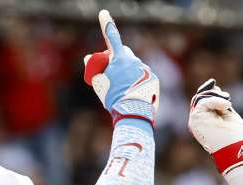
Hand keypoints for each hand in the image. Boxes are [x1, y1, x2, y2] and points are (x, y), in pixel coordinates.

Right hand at [82, 10, 158, 125]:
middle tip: (111, 74)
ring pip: (134, 65)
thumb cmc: (113, 98)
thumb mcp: (98, 83)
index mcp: (119, 58)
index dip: (106, 24)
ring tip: (124, 90)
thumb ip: (93, 67)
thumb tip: (88, 57)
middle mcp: (134, 60)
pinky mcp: (154, 78)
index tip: (103, 13)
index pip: (111, 37)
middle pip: (123, 53)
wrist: (133, 113)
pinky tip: (134, 93)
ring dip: (128, 72)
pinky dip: (138, 81)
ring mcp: (145, 69)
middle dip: (117, 59)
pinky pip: (143, 76)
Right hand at [188, 79, 242, 173]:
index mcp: (205, 120)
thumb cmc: (234, 137)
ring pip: (199, 98)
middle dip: (212, 92)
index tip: (220, 88)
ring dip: (215, 96)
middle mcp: (197, 120)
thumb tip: (216, 88)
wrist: (234, 151)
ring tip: (227, 105)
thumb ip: (220, 104)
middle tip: (227, 97)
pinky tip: (226, 105)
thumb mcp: (228, 115)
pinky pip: (202, 102)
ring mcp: (195, 120)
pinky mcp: (196, 120)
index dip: (209, 91)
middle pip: (199, 98)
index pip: (202, 101)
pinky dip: (215, 100)